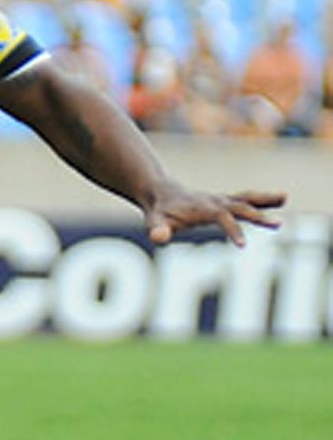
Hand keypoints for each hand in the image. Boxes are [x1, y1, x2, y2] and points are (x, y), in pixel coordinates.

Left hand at [143, 186, 284, 245]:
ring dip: (265, 199)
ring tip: (285, 197)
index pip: (221, 218)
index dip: (232, 230)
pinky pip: (247, 199)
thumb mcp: (154, 222)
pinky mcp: (225, 202)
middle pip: (240, 207)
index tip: (243, 246)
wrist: (160, 193)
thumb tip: (158, 238)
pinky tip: (282, 198)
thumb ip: (157, 230)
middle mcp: (215, 201)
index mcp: (201, 208)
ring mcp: (221, 200)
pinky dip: (263, 199)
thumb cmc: (159, 212)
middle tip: (278, 225)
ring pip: (246, 198)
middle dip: (258, 216)